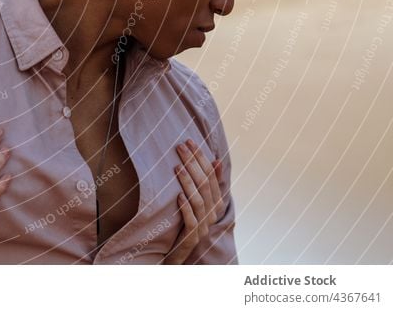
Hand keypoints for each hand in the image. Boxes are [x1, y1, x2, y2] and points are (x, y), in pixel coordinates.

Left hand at [163, 139, 224, 263]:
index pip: (211, 176)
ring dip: (188, 182)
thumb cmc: (188, 222)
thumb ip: (208, 182)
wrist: (179, 252)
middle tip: (180, 147)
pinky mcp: (192, 237)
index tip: (189, 141)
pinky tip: (177, 196)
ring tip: (176, 166)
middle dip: (193, 163)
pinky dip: (185, 207)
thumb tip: (216, 160)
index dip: (201, 158)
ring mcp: (204, 225)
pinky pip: (191, 220)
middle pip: (205, 184)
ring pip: (199, 200)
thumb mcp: (199, 201)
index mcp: (216, 203)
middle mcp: (213, 213)